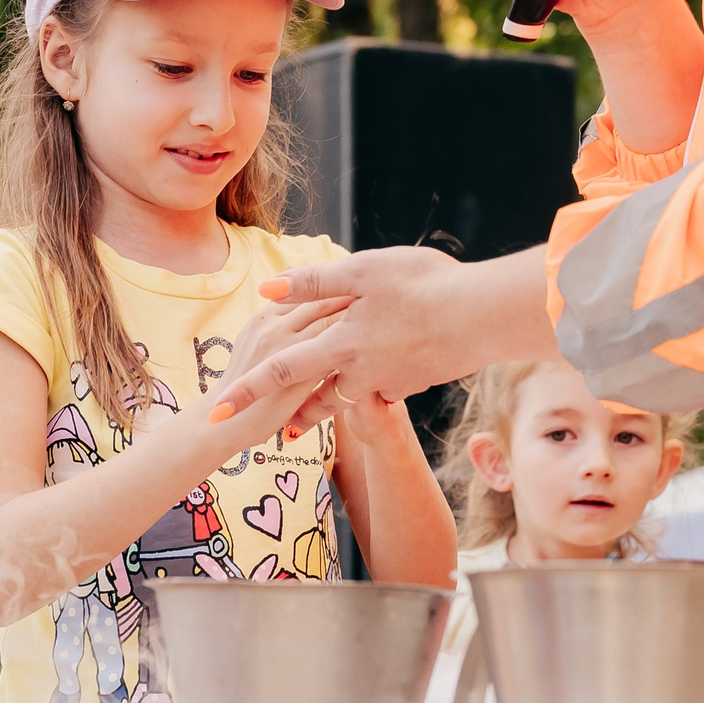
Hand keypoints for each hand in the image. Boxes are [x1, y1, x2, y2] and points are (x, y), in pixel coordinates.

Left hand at [207, 248, 556, 424]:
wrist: (486, 316)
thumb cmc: (425, 284)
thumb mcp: (364, 270)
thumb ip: (314, 282)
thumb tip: (268, 287)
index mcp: (341, 345)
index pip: (281, 371)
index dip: (247, 392)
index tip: (217, 415)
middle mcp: (362, 372)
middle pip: (318, 399)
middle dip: (296, 415)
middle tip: (278, 431)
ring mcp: (391, 380)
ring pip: (352, 394)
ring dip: (333, 403)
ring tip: (321, 406)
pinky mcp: (416, 379)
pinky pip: (385, 385)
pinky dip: (373, 381)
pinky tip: (381, 367)